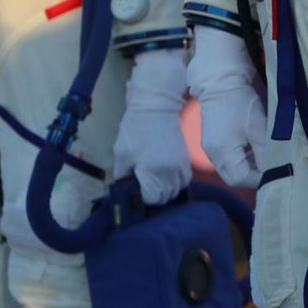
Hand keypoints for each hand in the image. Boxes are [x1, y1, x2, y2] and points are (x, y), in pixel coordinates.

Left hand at [112, 47, 191, 204]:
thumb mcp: (121, 154)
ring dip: (167, 189)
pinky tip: (166, 176)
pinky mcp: (186, 159)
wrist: (156, 108)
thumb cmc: (135, 130)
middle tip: (143, 186)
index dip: (142, 197)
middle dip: (154, 195)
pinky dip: (177, 182)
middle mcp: (171, 172)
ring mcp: (181, 166)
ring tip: (155, 181)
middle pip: (166, 196)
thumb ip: (122, 175)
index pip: (152, 198)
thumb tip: (126, 188)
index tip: (136, 188)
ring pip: (177, 189)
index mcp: (153, 172)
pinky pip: (185, 179)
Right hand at [186, 28, 264, 187]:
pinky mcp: (212, 142)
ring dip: (248, 168)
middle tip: (272, 168)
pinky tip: (254, 150)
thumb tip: (274, 172)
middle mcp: (213, 155)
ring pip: (230, 170)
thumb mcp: (259, 129)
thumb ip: (265, 154)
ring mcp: (210, 149)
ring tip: (265, 158)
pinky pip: (226, 160)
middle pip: (234, 178)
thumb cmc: (242, 104)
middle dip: (253, 177)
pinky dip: (240, 160)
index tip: (276, 171)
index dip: (260, 179)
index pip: (242, 179)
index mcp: (223, 153)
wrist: (221, 83)